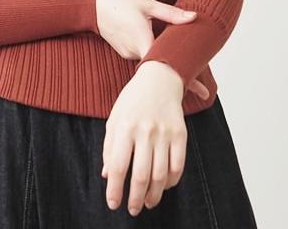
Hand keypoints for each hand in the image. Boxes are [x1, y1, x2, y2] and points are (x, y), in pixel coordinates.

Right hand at [95, 0, 209, 98]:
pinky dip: (152, 55)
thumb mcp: (147, 4)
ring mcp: (128, 53)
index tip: (202, 92)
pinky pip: (143, 56)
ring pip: (152, 61)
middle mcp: (135, 52)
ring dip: (164, 60)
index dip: (185, 79)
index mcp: (143, 40)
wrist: (91, 5)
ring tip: (182, 60)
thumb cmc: (118, 1)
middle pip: (161, 67)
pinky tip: (158, 48)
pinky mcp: (124, 51)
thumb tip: (193, 17)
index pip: (167, 65)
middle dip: (179, 74)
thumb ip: (171, 13)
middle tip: (202, 88)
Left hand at [101, 61, 188, 215]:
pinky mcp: (180, 134)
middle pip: (140, 175)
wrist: (159, 78)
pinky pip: (177, 166)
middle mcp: (144, 131)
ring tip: (147, 202)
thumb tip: (107, 176)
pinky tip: (164, 186)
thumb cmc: (132, 100)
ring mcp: (164, 133)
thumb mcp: (114, 118)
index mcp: (124, 127)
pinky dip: (172, 181)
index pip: (117, 165)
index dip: (115, 189)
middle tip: (132, 210)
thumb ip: (109, 147)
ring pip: (160, 175)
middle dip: (134, 198)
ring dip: (153, 194)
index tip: (113, 203)